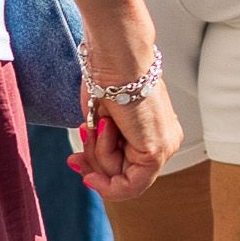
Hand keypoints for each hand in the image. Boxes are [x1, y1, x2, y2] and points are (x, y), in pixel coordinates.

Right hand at [70, 73, 183, 199]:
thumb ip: (101, 144)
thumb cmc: (106, 76)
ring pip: (121, 178)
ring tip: (99, 123)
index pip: (127, 166)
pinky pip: (127, 182)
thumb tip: (86, 168)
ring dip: (98, 153)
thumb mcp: (100, 119)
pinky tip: (99, 138)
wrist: (116, 58)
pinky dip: (106, 165)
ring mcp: (164, 148)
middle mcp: (165, 140)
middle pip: (123, 175)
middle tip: (75, 156)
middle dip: (93, 166)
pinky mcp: (156, 153)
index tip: (74, 160)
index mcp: (154, 129)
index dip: (96, 168)